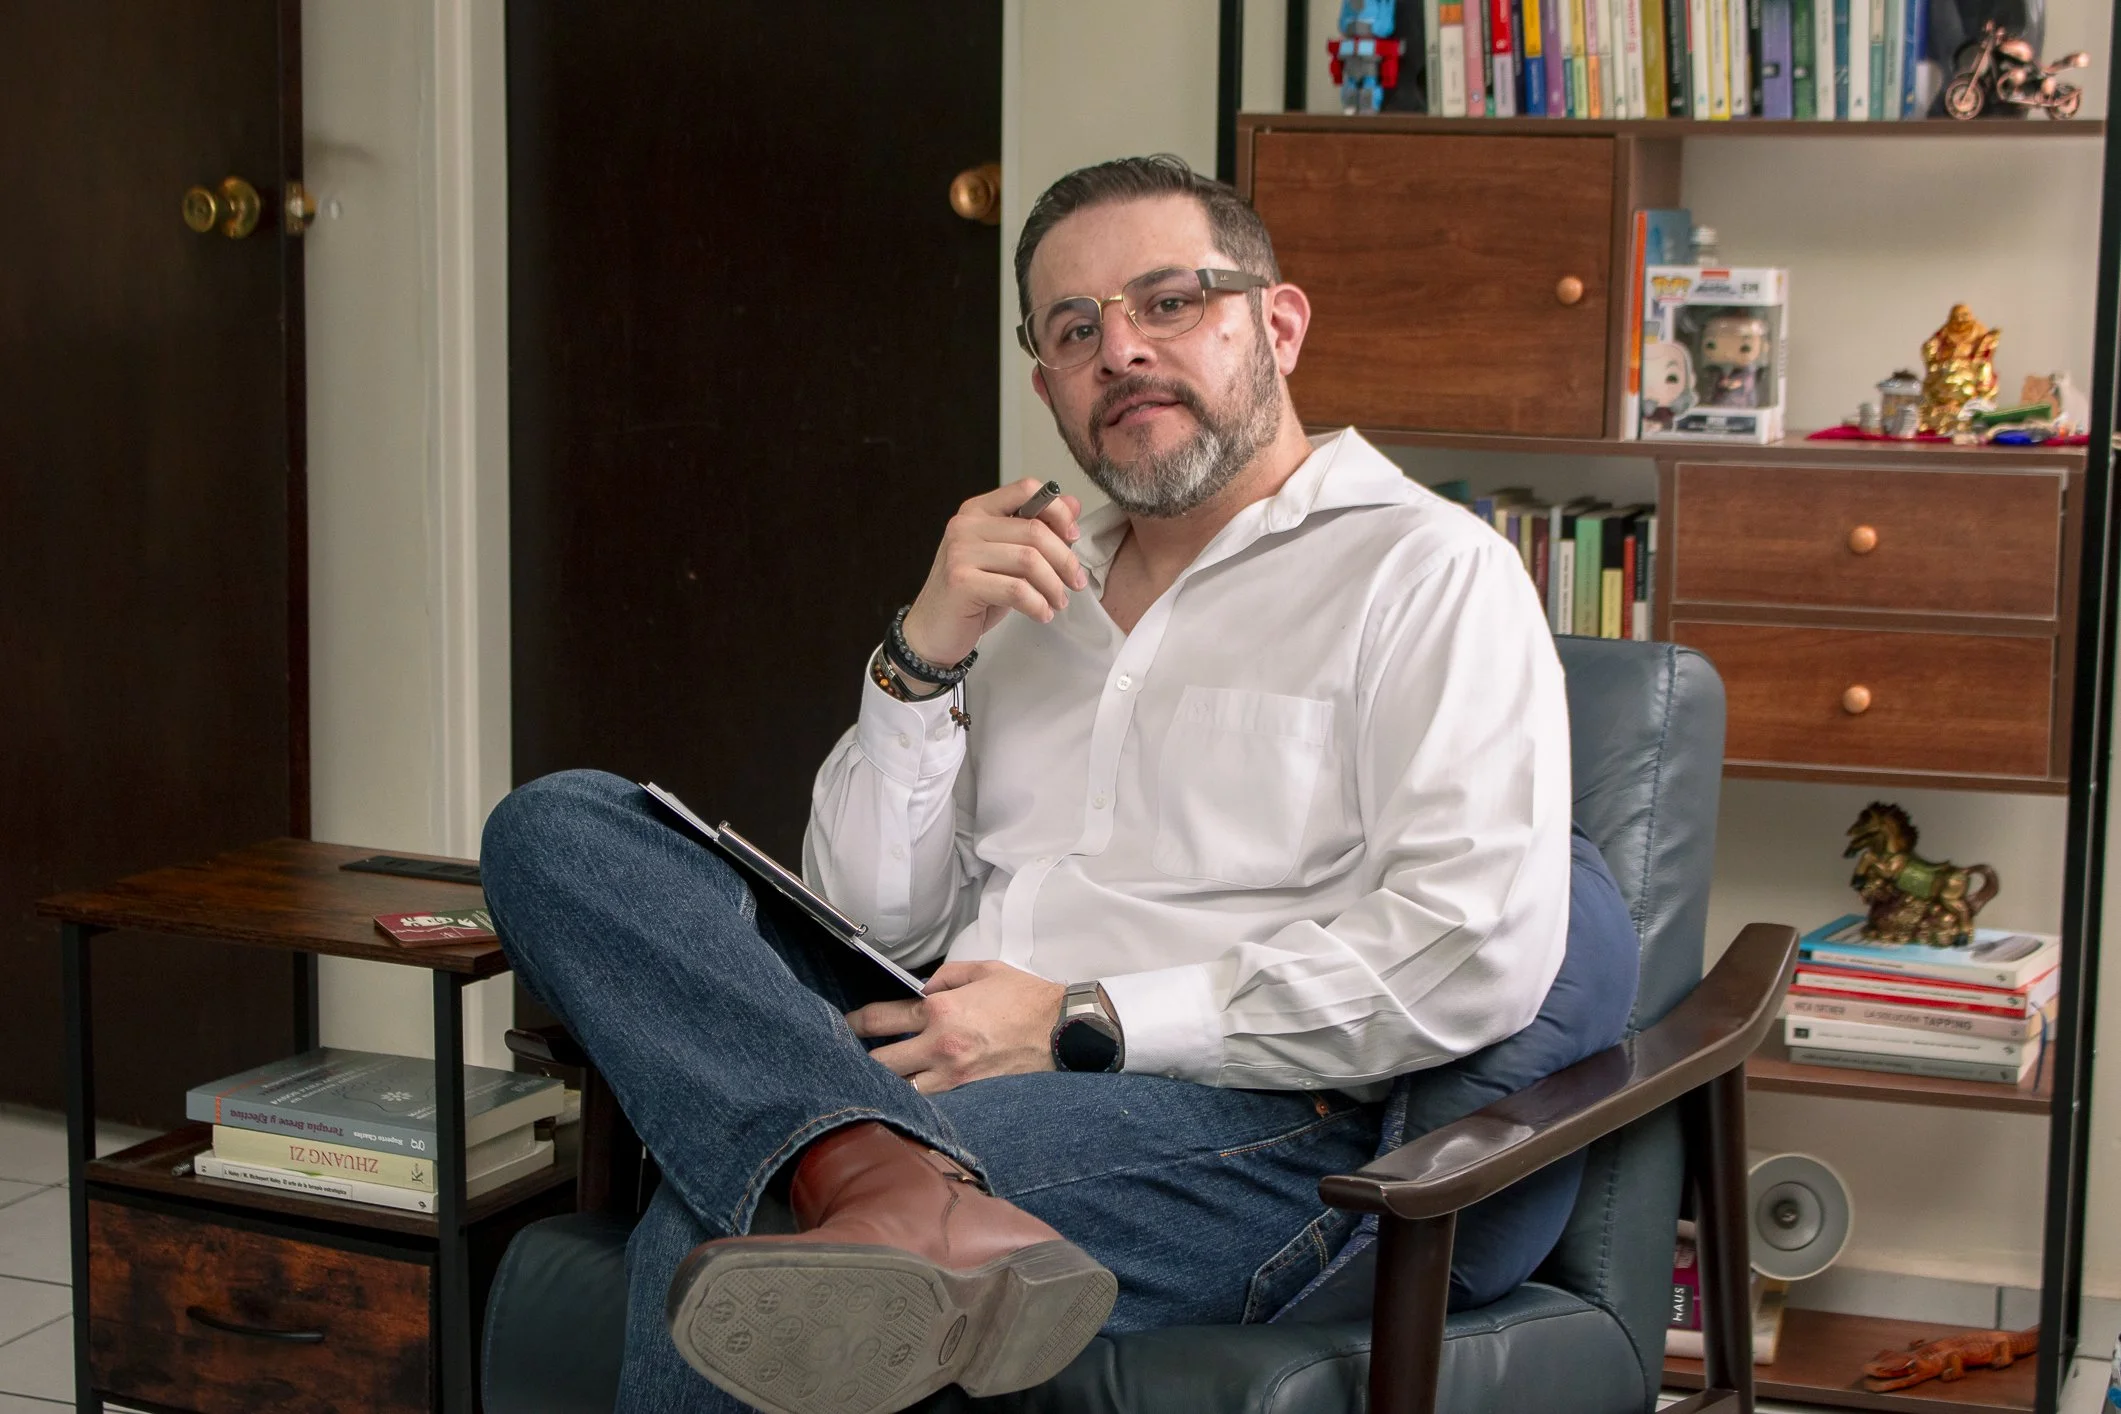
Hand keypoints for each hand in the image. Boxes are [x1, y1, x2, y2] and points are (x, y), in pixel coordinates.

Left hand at [846, 961, 1065, 1094]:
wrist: (1062, 1030)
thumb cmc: (1026, 999)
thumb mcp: (983, 971)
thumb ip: (945, 978)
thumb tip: (923, 991)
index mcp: (940, 1011)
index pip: (881, 1019)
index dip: (855, 1023)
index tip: (846, 1025)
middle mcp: (940, 1046)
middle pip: (880, 1062)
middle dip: (860, 1059)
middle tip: (850, 1057)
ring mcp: (953, 1075)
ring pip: (900, 1089)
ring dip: (885, 1084)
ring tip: (875, 1079)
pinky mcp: (968, 1093)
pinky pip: (929, 1101)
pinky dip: (913, 1098)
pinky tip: (905, 1094)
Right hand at [899, 478, 1087, 667]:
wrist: (932, 631)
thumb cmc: (973, 595)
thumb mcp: (1008, 558)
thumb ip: (1037, 529)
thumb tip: (1073, 503)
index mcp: (978, 510)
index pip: (1027, 490)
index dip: (1058, 511)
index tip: (1073, 537)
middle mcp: (966, 525)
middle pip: (1034, 530)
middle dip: (1065, 560)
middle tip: (1075, 582)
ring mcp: (960, 553)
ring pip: (1029, 561)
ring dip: (1053, 586)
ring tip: (1058, 602)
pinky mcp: (961, 582)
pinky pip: (1016, 589)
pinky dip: (1038, 605)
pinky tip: (1042, 614)